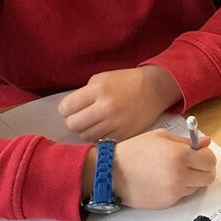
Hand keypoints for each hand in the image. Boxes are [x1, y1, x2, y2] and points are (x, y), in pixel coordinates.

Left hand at [60, 65, 181, 141]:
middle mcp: (106, 107)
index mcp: (98, 90)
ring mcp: (116, 123)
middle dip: (74, 121)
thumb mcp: (101, 79)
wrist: (154, 89)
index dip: (66, 109)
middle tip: (82, 117)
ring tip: (93, 123)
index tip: (72, 108)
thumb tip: (70, 111)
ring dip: (86, 130)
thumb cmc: (125, 82)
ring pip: (85, 136)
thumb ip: (84, 94)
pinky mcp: (124, 135)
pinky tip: (104, 128)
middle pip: (73, 124)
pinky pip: (100, 142)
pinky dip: (99, 137)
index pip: (66, 108)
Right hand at [103, 129, 216, 208]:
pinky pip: (183, 195)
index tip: (200, 154)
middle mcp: (180, 175)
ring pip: (198, 187)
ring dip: (193, 179)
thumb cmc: (135, 151)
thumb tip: (206, 142)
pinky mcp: (168, 203)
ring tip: (175, 171)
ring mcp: (174, 191)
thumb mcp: (161, 137)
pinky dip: (180, 188)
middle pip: (209, 177)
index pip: (210, 160)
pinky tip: (165, 180)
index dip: (206, 156)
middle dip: (204, 169)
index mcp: (180, 155)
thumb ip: (187, 141)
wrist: (112, 173)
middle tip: (193, 164)